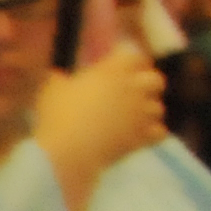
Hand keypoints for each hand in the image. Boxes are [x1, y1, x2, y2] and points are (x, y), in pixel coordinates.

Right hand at [32, 36, 168, 210]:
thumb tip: (59, 76)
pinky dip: (151, 132)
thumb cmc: (57, 116)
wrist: (68, 152)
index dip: (130, 62)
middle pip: (156, 80)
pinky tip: (139, 134)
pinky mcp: (142, 136)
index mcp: (113, 72)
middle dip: (147, 84)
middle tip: (132, 91)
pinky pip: (159, 131)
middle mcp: (133, 89)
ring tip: (134, 116)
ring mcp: (141, 114)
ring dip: (147, 110)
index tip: (121, 66)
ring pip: (158, 107)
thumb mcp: (51, 90)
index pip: (135, 57)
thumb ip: (60, 79)